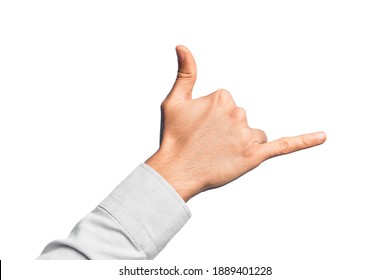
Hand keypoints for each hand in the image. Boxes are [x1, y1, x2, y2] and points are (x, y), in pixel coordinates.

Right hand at [146, 45, 325, 201]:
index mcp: (222, 97)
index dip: (214, 119)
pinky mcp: (254, 156)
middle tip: (207, 143)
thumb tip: (183, 47)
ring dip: (240, 143)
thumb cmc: (174, 137)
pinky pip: (283, 146)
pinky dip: (304, 141)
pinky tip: (322, 136)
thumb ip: (185, 73)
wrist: (176, 171)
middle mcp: (237, 113)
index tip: (201, 129)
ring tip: (218, 153)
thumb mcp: (174, 101)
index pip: (228, 104)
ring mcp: (247, 136)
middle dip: (227, 131)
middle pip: (242, 119)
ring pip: (253, 135)